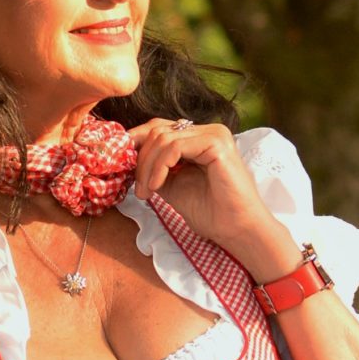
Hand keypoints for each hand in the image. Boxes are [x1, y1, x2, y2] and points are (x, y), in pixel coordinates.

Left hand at [127, 118, 302, 284]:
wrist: (236, 231)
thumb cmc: (211, 213)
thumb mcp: (173, 186)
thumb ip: (156, 169)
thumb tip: (129, 159)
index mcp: (199, 138)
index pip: (160, 128)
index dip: (137, 144)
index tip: (122, 166)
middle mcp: (208, 130)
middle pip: (158, 130)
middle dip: (140, 160)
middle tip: (139, 190)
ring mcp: (214, 134)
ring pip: (163, 138)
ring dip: (147, 167)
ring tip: (147, 192)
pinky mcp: (216, 142)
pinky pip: (174, 146)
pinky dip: (159, 167)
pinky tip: (158, 186)